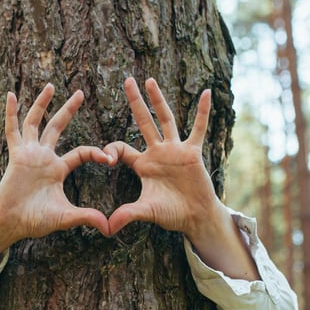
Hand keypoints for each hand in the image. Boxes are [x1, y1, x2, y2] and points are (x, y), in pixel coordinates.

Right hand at [0, 83, 111, 243]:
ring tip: (50, 85)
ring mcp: (29, 154)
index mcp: (58, 168)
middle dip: (69, 109)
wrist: (11, 224)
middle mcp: (44, 157)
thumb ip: (86, 217)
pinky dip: (11, 113)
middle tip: (81, 93)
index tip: (111, 159)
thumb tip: (109, 228)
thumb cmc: (36, 220)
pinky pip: (12, 131)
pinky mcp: (16, 156)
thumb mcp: (66, 217)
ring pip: (36, 122)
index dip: (96, 152)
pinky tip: (11, 96)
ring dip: (42, 104)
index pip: (81, 152)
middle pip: (58, 126)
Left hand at [104, 78, 232, 241]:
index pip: (121, 148)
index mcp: (142, 164)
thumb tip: (106, 229)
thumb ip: (127, 215)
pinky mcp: (193, 153)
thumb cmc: (170, 213)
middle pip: (143, 121)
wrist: (195, 217)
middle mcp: (157, 152)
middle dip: (135, 101)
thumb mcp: (145, 211)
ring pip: (166, 119)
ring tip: (150, 80)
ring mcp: (175, 150)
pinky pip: (198, 128)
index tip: (103, 159)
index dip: (110, 150)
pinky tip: (206, 93)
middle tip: (127, 80)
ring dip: (158, 99)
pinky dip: (202, 112)